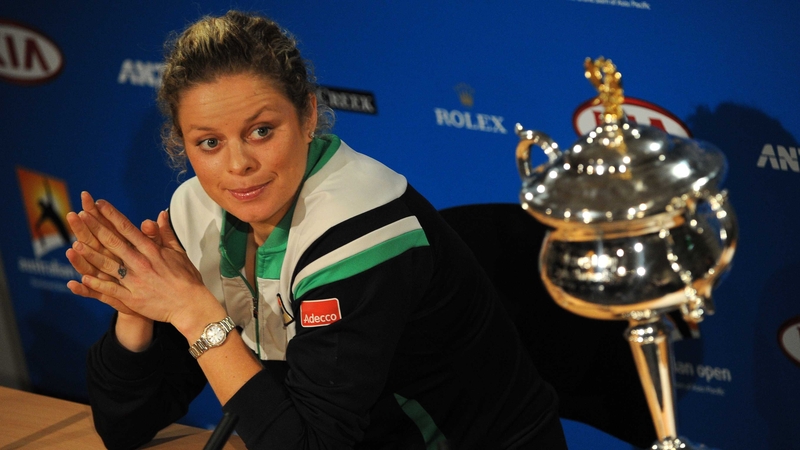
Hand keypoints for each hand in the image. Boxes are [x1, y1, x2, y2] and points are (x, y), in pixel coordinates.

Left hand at [68, 198, 212, 327]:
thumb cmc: (186, 278)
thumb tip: (160, 213)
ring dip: (92, 255)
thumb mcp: (178, 252)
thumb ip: (166, 233)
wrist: (191, 304)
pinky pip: (112, 290)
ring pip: (109, 265)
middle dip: (96, 228)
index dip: (112, 216)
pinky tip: (84, 278)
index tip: (99, 204)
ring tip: (76, 244)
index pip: (128, 229)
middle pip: (114, 243)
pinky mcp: (133, 298)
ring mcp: (136, 281)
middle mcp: (142, 263)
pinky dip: (98, 284)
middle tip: (81, 215)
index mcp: (152, 250)